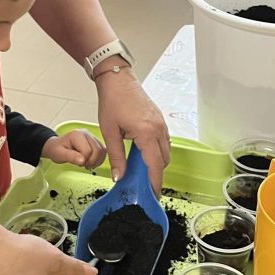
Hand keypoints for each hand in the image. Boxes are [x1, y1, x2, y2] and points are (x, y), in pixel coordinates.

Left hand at [41, 129, 106, 169]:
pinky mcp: (96, 142)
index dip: (84, 161)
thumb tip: (82, 161)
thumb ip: (70, 157)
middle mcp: (86, 134)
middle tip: (83, 165)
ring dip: (96, 161)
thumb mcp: (59, 155)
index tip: (77, 163)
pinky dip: (99, 159)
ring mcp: (92, 137)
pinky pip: (103, 151)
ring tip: (87, 164)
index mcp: (77, 135)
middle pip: (98, 150)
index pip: (87, 151)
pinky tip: (91, 163)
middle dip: (91, 162)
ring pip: (103, 151)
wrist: (57, 146)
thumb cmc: (57, 150)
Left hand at [96, 67, 169, 193]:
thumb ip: (116, 157)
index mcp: (146, 133)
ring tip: (141, 170)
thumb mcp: (110, 132)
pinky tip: (143, 153)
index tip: (152, 195)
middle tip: (142, 184)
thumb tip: (119, 177)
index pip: (155, 165)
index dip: (154, 183)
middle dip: (155, 174)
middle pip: (163, 161)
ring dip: (156, 162)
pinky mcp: (160, 120)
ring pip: (165, 151)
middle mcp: (158, 129)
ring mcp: (161, 124)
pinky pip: (163, 141)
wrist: (118, 80)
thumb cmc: (112, 102)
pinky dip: (156, 151)